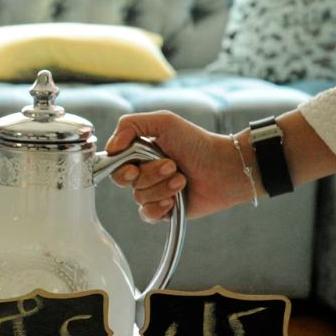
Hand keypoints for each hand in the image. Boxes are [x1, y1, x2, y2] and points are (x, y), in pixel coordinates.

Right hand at [105, 111, 255, 221]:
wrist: (225, 167)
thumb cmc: (197, 142)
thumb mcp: (164, 121)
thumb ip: (130, 125)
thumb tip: (110, 147)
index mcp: (139, 152)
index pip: (114, 163)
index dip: (121, 168)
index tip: (134, 168)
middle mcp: (144, 171)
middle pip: (125, 182)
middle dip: (149, 175)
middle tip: (172, 166)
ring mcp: (154, 191)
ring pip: (139, 198)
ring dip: (162, 188)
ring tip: (183, 180)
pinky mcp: (164, 210)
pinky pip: (147, 214)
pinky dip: (159, 207)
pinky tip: (175, 200)